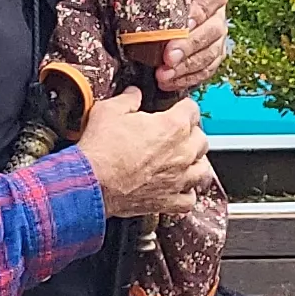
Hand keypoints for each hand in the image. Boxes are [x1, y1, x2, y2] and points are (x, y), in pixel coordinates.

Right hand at [78, 87, 209, 217]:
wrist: (91, 182)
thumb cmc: (101, 149)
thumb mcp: (109, 111)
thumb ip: (128, 99)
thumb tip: (134, 94)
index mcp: (173, 127)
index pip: (192, 110)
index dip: (183, 107)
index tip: (178, 109)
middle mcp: (182, 153)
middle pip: (202, 140)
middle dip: (192, 134)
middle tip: (179, 134)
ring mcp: (178, 179)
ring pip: (203, 170)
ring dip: (196, 164)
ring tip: (186, 162)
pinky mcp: (169, 201)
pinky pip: (190, 200)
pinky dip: (187, 194)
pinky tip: (179, 190)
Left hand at [156, 0, 231, 93]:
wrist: (157, 17)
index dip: (200, 11)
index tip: (183, 24)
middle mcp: (217, 13)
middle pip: (213, 29)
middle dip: (189, 46)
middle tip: (168, 57)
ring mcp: (217, 37)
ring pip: (211, 53)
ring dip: (186, 67)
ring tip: (164, 75)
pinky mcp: (212, 56)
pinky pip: (206, 70)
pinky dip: (188, 78)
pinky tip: (169, 82)